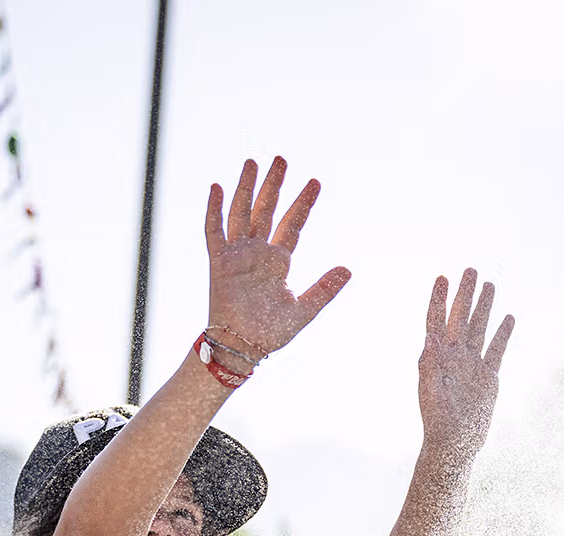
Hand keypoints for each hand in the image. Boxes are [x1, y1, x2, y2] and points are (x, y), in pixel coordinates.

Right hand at [205, 158, 349, 361]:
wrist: (241, 347)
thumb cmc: (269, 333)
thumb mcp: (303, 310)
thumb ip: (324, 289)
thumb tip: (348, 269)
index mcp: (278, 263)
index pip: (293, 225)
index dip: (303, 204)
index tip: (315, 182)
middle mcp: (258, 253)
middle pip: (267, 210)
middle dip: (275, 185)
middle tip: (282, 159)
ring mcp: (238, 255)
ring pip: (242, 213)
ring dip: (247, 188)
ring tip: (253, 162)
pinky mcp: (219, 263)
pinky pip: (214, 231)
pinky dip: (215, 210)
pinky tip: (218, 188)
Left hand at [418, 270, 513, 460]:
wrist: (455, 445)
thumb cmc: (437, 422)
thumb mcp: (430, 392)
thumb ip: (429, 365)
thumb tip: (430, 337)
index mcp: (436, 358)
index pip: (436, 321)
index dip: (439, 299)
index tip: (443, 277)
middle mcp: (454, 357)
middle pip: (460, 318)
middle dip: (465, 294)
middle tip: (470, 269)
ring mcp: (472, 366)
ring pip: (480, 328)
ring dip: (484, 307)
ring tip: (490, 284)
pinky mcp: (488, 378)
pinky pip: (497, 350)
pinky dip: (503, 334)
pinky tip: (509, 318)